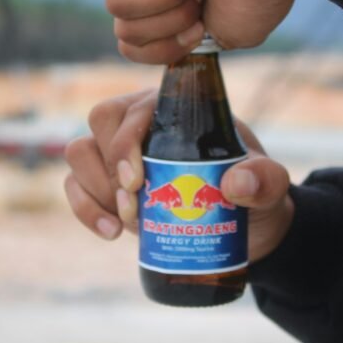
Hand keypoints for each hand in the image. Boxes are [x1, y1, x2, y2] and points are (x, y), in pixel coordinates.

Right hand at [63, 91, 294, 261]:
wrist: (242, 226)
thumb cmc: (253, 192)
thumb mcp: (268, 186)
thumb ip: (264, 180)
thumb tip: (237, 184)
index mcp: (174, 109)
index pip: (134, 108)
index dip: (125, 141)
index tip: (137, 182)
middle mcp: (140, 122)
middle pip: (99, 122)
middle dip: (110, 169)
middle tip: (135, 207)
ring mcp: (117, 153)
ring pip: (79, 152)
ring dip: (95, 190)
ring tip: (127, 224)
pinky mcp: (106, 184)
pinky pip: (75, 186)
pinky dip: (86, 209)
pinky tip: (111, 233)